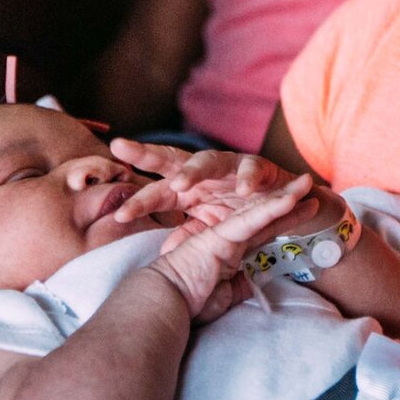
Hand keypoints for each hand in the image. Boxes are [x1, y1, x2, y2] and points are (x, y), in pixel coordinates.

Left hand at [109, 142, 332, 239]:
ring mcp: (229, 165)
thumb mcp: (209, 228)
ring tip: (180, 184)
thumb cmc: (237, 212)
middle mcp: (202, 172)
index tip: (119, 218)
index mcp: (186, 188)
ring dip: (193, 171)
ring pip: (207, 160)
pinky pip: (252, 168)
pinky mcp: (258, 165)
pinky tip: (242, 190)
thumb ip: (188, 235)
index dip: (138, 203)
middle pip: (169, 159)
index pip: (156, 192)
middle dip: (145, 153)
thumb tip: (164, 252)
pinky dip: (247, 179)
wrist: (281, 204)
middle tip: (120, 148)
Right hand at [142, 174, 312, 312]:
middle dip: (289, 201)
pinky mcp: (220, 237)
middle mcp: (227, 238)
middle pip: (265, 216)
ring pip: (260, 212)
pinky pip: (250, 220)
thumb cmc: (188, 302)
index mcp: (229, 250)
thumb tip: (254, 281)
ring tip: (307, 183)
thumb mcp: (223, 296)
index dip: (284, 220)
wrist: (163, 304)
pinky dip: (271, 209)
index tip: (304, 211)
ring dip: (286, 197)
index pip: (263, 231)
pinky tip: (290, 200)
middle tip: (310, 187)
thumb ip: (239, 286)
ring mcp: (223, 235)